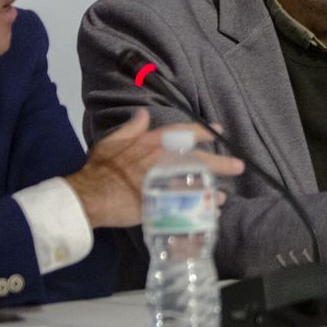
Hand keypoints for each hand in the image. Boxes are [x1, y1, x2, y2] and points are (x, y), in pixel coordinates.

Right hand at [63, 109, 244, 228]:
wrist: (88, 196)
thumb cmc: (99, 168)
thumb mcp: (113, 141)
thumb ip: (132, 128)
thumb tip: (143, 113)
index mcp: (151, 143)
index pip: (181, 133)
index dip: (201, 132)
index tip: (219, 131)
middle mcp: (162, 160)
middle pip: (197, 160)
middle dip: (220, 162)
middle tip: (238, 166)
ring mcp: (163, 183)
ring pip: (195, 184)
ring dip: (211, 189)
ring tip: (224, 196)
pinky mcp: (160, 204)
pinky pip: (186, 207)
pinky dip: (197, 209)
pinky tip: (208, 213)